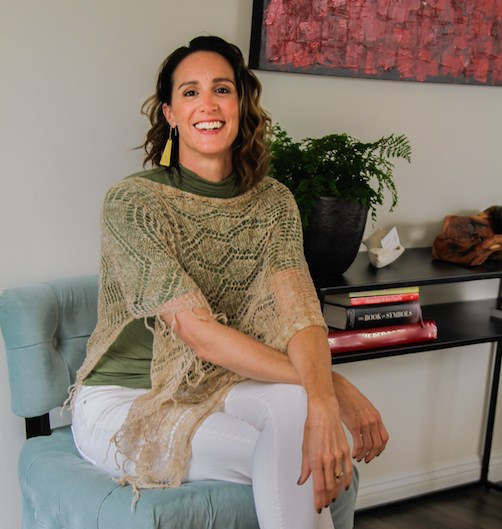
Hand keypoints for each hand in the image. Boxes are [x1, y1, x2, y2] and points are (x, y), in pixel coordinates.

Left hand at [297, 396, 352, 511]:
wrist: (324, 411)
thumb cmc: (313, 425)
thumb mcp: (305, 447)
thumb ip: (304, 466)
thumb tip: (302, 480)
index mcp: (315, 459)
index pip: (319, 487)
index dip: (319, 500)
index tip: (318, 506)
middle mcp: (328, 459)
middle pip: (330, 487)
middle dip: (327, 499)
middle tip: (324, 504)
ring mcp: (338, 455)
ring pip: (339, 481)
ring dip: (336, 492)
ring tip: (332, 498)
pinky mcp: (346, 450)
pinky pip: (348, 470)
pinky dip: (346, 480)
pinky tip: (344, 486)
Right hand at [332, 372, 388, 462]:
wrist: (339, 388)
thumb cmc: (348, 396)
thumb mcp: (364, 406)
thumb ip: (368, 417)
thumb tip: (367, 428)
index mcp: (376, 416)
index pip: (384, 437)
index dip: (381, 448)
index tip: (376, 452)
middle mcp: (372, 420)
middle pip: (378, 444)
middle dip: (372, 455)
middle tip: (367, 459)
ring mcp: (364, 423)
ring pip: (368, 446)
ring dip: (364, 455)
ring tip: (358, 457)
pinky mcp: (354, 425)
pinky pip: (359, 444)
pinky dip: (357, 452)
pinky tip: (353, 453)